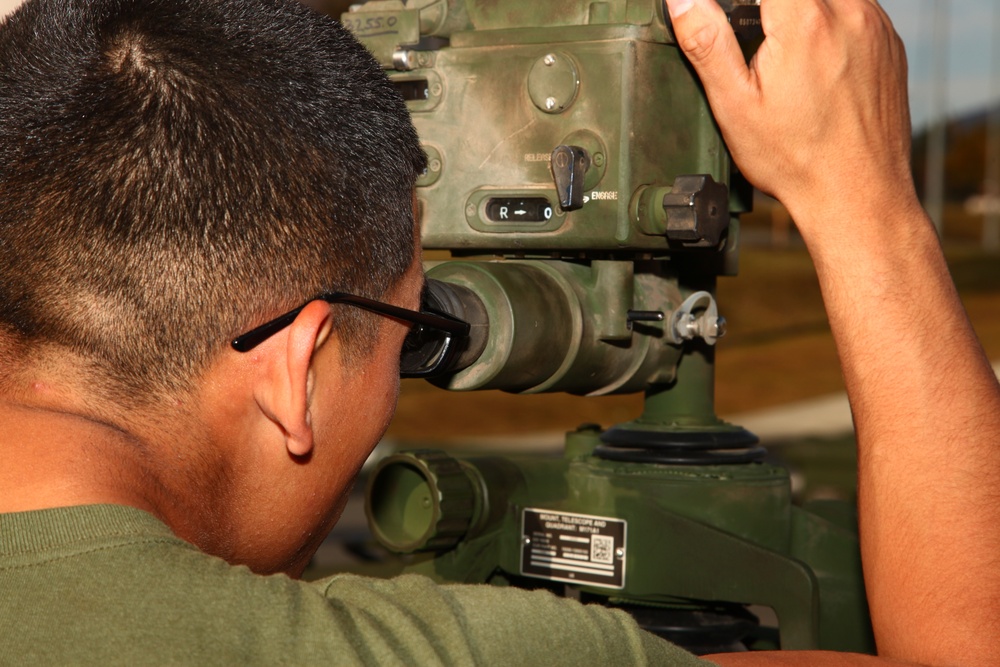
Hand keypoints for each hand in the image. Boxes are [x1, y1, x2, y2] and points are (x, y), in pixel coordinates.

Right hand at [665, 0, 916, 243]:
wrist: (857, 193)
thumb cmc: (796, 159)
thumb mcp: (735, 105)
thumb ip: (707, 43)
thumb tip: (683, 0)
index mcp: (803, 21)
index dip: (741, 4)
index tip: (737, 26)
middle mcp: (848, 11)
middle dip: (769, 10)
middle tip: (757, 49)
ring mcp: (875, 25)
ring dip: (800, 12)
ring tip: (786, 60)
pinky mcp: (890, 43)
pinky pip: (855, 9)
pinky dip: (830, 23)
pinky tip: (815, 66)